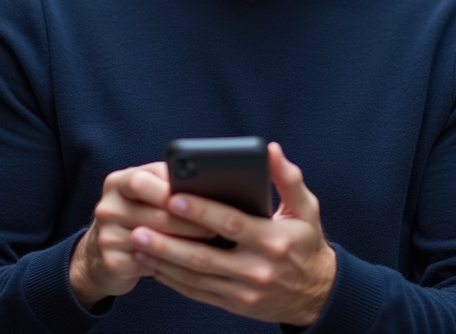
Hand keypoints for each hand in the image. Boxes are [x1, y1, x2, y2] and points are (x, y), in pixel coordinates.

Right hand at [69, 162, 216, 307]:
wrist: (97, 255)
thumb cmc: (135, 216)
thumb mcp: (142, 193)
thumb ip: (166, 182)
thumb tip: (207, 181)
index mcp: (117, 183)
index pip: (144, 181)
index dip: (174, 191)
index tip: (203, 198)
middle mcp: (108, 207)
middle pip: (157, 214)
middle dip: (190, 221)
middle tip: (217, 225)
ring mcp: (107, 236)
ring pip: (157, 240)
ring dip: (187, 243)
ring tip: (212, 244)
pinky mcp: (112, 263)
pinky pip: (150, 262)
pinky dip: (173, 263)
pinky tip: (190, 262)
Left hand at [130, 142, 336, 326]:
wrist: (317, 294)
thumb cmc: (306, 242)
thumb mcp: (306, 209)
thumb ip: (288, 178)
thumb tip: (271, 150)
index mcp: (273, 240)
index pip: (230, 223)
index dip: (201, 211)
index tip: (173, 197)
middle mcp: (257, 268)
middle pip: (205, 256)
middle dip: (169, 242)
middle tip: (140, 226)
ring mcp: (244, 291)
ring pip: (196, 277)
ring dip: (164, 261)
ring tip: (138, 243)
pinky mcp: (235, 305)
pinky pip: (198, 293)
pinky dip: (173, 280)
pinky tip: (154, 265)